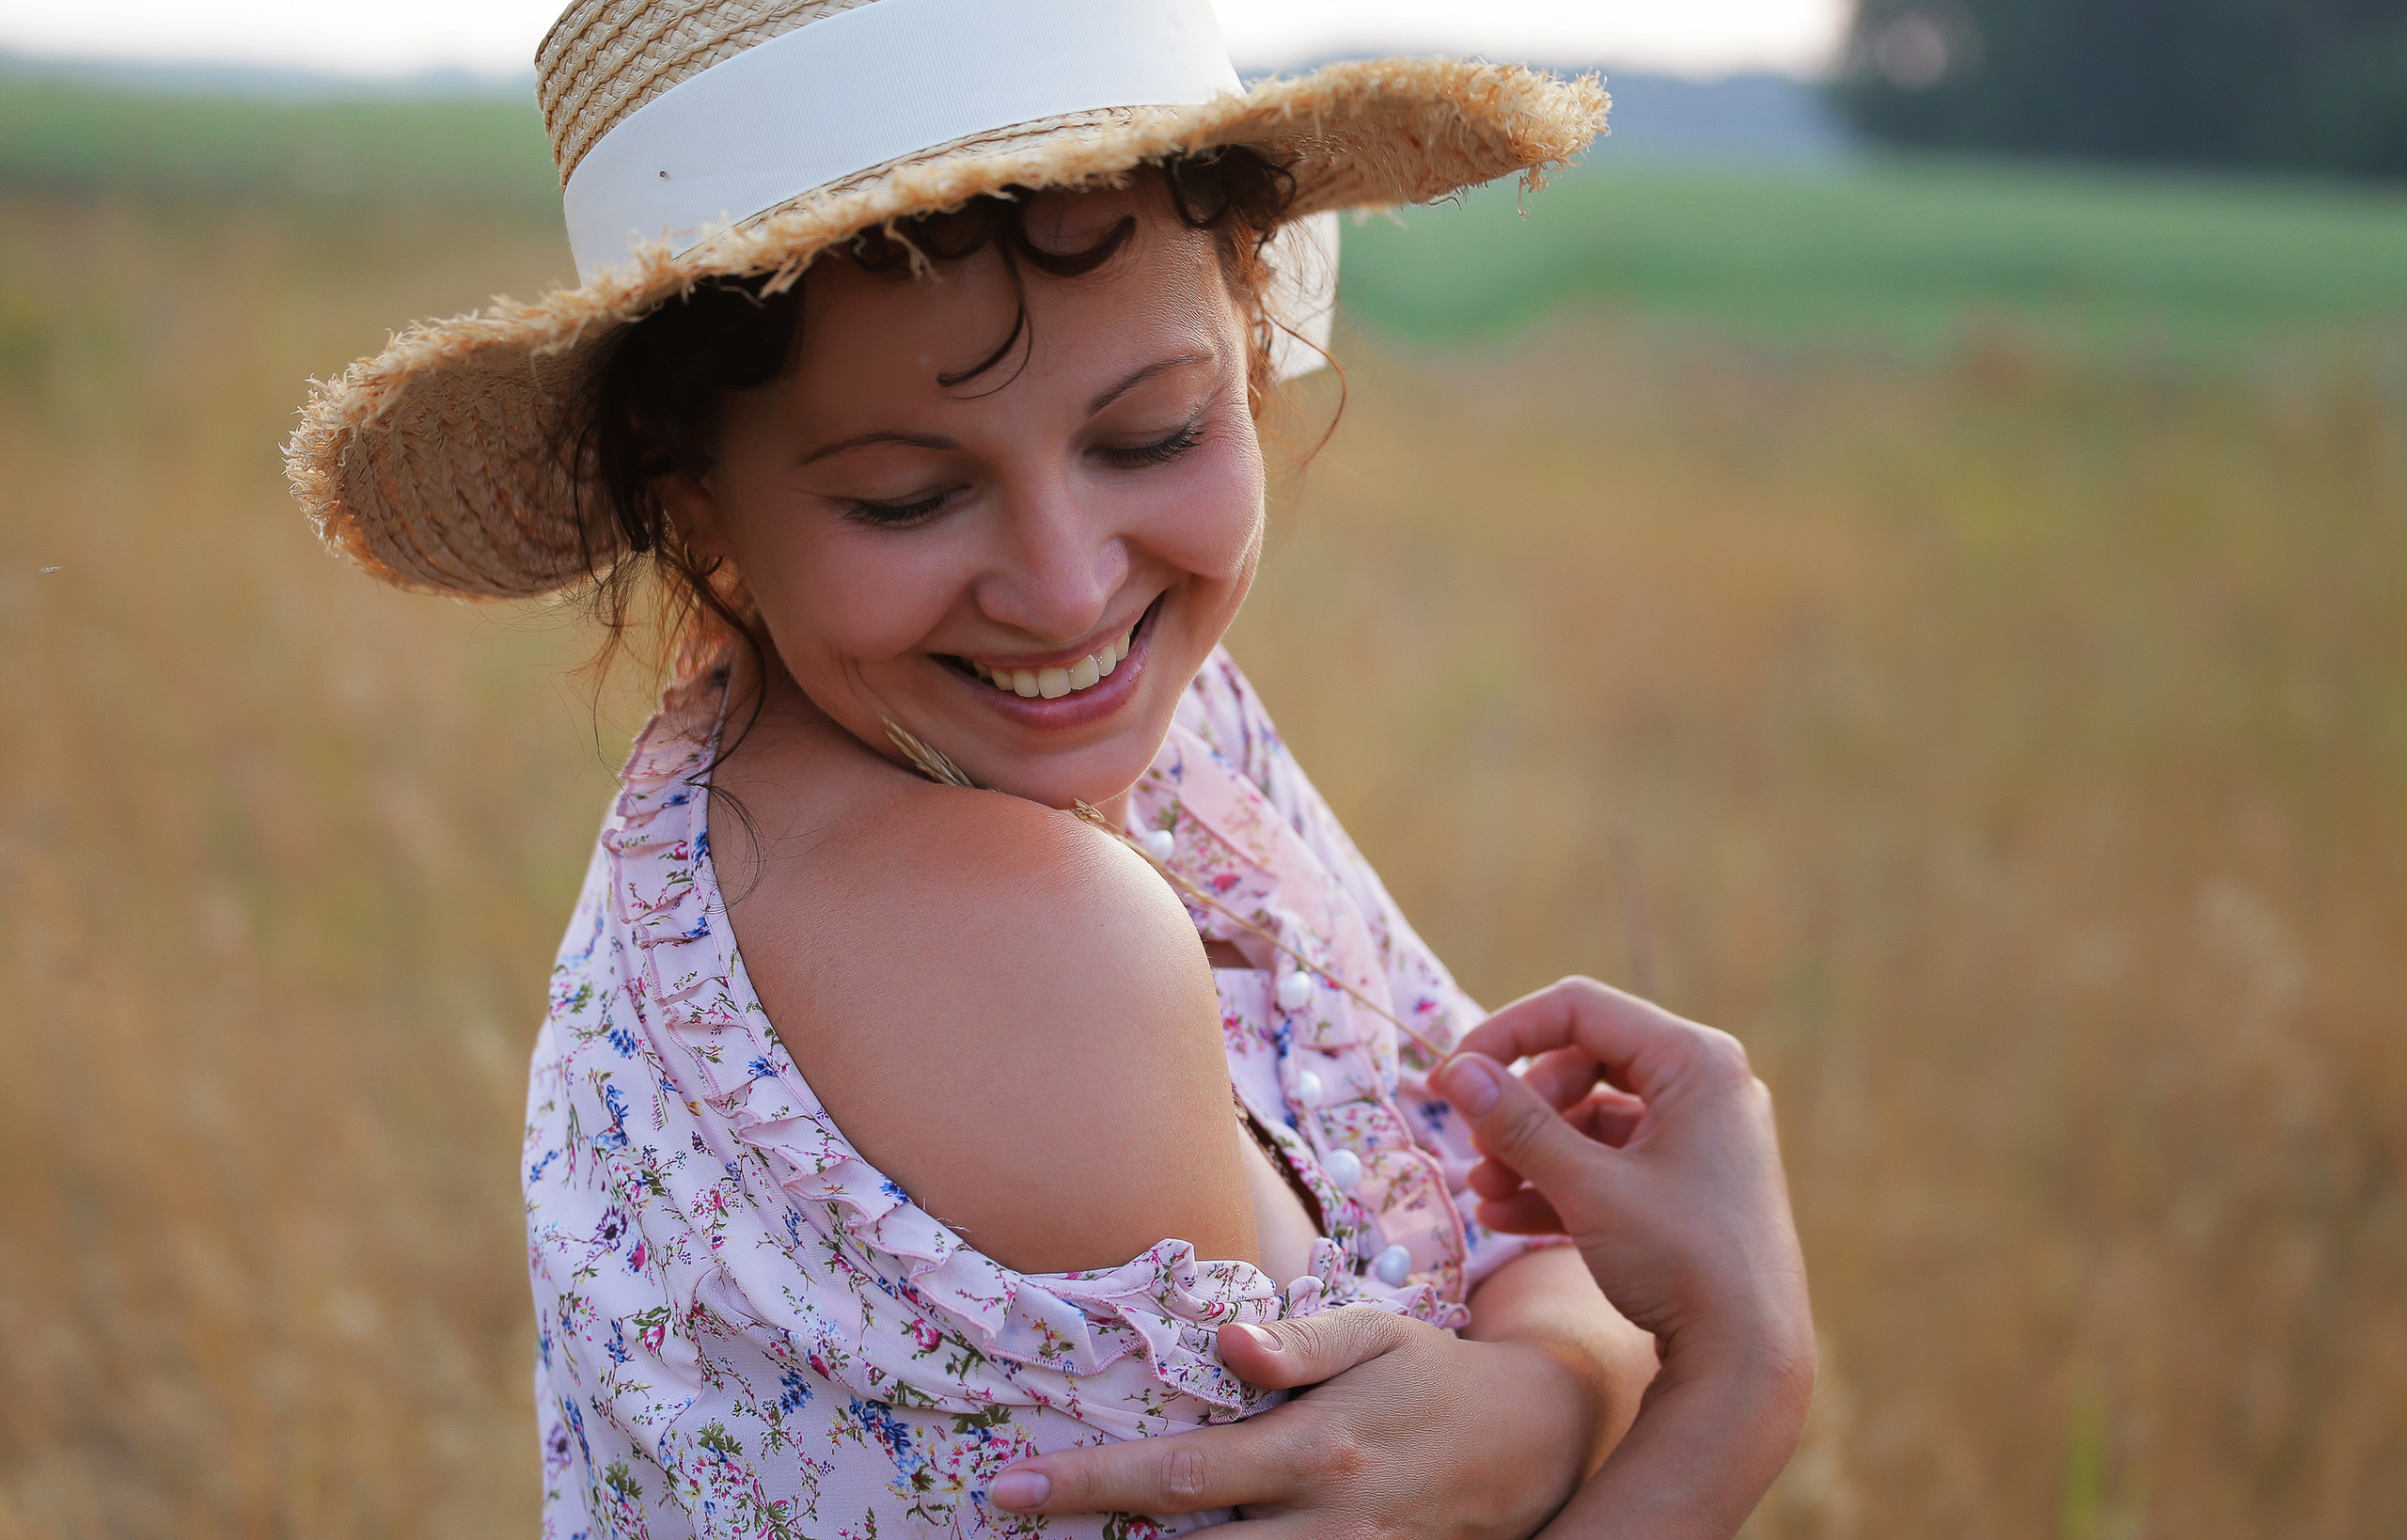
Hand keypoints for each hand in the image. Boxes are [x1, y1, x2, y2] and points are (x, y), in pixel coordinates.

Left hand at [988, 1304, 1597, 1536]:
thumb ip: (1300, 1343)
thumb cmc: (1440, 1373)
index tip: (1011, 1487)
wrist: (1546, 1437)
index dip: (1090, 1487)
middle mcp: (1329, 1524)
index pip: (1180, 1475)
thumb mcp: (1377, 1332)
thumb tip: (1225, 1342)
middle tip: (1017, 1529)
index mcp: (1315, 1448)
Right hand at [1431, 977, 1813, 1539]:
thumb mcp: (1589, 1188)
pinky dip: (1561, 1180)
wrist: (1749, 1364)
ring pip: (1591, 1115)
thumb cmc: (1682, 1263)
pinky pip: (1612, 1158)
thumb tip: (1454, 1072)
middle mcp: (1706, 1084)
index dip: (1504, 1034)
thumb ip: (1517, 1124)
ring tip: (1483, 1194)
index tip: (1450, 1076)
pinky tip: (1507, 1217)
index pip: (1579, 1009)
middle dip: (1519, 1106)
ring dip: (1531, 1150)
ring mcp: (1701, 1134)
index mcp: (1696, 1061)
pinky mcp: (1691, 1180)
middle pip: (1582, 1060)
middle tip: (1475, 1150)